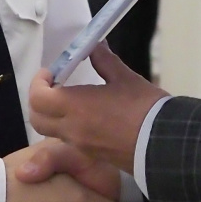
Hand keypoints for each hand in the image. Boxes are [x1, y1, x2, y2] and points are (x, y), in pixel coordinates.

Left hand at [29, 42, 166, 174]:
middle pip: (36, 119)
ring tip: (71, 100)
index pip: (37, 98)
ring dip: (51, 115)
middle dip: (39, 101)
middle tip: (54, 86)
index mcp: (76, 107)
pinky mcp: (91, 155)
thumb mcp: (125, 78)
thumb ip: (104, 61)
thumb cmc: (145, 108)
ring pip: (50, 131)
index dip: (38, 83)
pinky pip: (67, 140)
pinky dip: (66, 126)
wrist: (164, 144)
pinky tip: (86, 115)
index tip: (51, 73)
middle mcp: (72, 129)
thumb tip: (95, 46)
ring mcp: (80, 145)